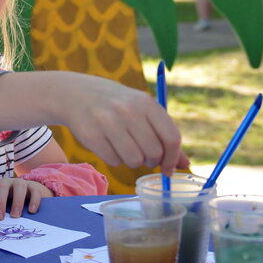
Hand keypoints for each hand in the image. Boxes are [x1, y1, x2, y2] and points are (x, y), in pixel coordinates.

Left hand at [0, 178, 51, 219]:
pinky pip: (34, 192)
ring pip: (19, 187)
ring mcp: (21, 184)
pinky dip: (34, 201)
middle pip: (1, 187)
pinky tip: (32, 212)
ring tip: (15, 217)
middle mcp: (5, 183)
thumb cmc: (2, 199)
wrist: (27, 193)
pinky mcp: (35, 188)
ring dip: (17, 202)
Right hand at [50, 73, 188, 175]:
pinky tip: (109, 146)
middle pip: (154, 152)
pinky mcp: (91, 135)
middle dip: (151, 160)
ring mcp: (108, 122)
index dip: (173, 158)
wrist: (77, 94)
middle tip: (143, 154)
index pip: (171, 137)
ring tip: (125, 148)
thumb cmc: (117, 106)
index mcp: (146, 103)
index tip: (168, 169)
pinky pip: (114, 161)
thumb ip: (164, 136)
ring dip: (132, 161)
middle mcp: (129, 111)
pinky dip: (115, 159)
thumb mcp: (143, 112)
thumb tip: (185, 164)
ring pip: (134, 160)